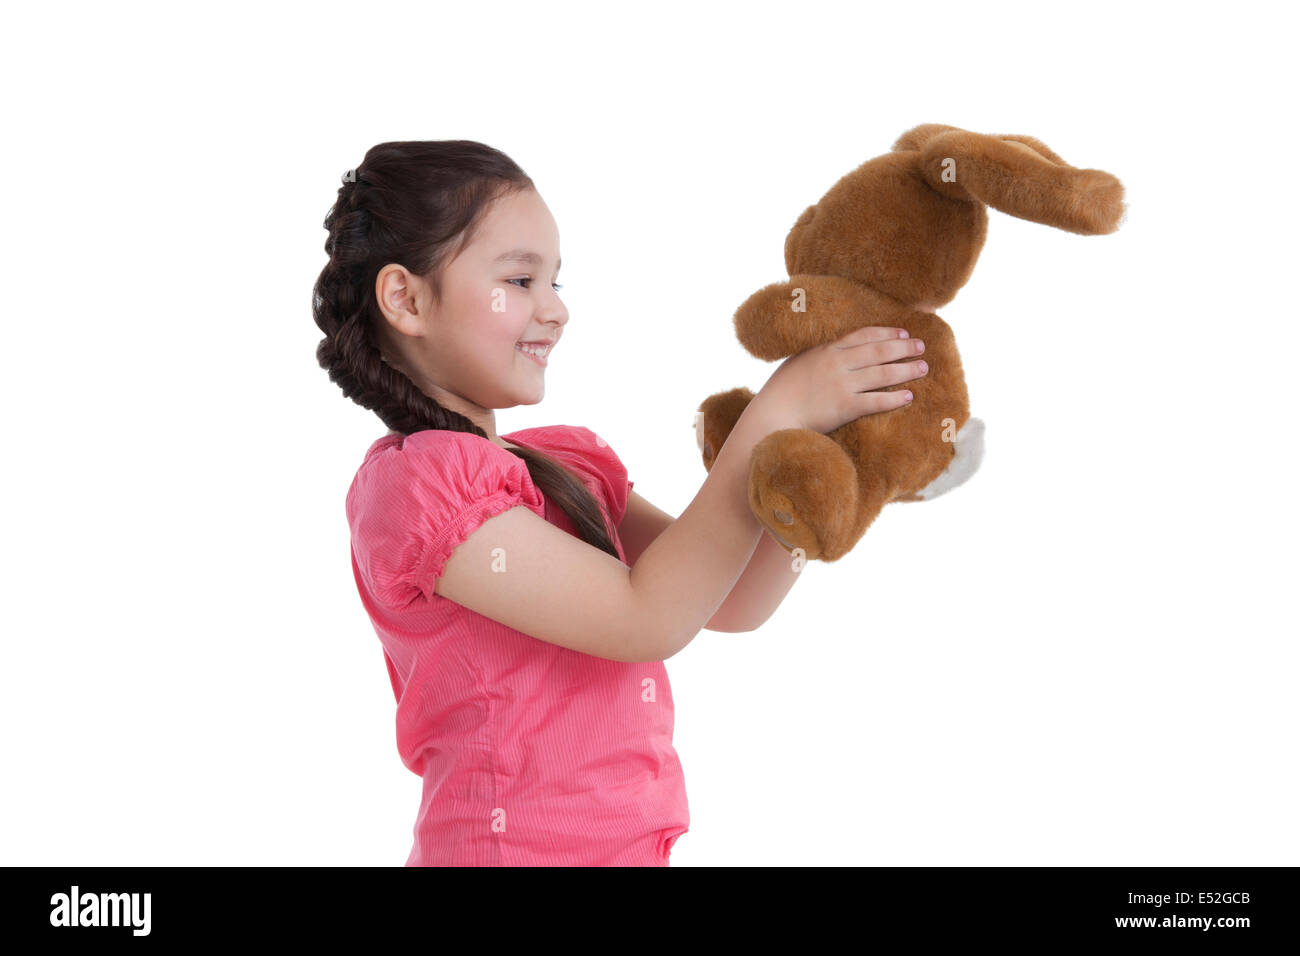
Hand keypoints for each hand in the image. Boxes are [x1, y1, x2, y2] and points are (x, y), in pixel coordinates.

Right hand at [751, 325, 927, 433]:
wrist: (771, 415)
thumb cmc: (780, 392)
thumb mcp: (797, 364)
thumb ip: (817, 357)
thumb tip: (833, 354)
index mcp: (825, 350)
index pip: (863, 336)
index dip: (886, 334)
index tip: (903, 334)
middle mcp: (837, 363)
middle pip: (879, 351)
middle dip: (904, 348)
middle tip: (922, 347)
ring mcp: (842, 384)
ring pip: (882, 373)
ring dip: (906, 370)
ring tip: (923, 368)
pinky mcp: (844, 407)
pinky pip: (876, 401)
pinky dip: (895, 397)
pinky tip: (909, 395)